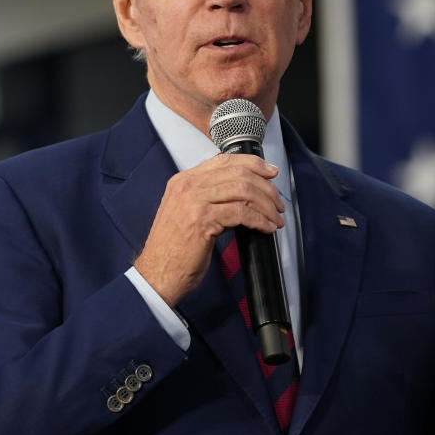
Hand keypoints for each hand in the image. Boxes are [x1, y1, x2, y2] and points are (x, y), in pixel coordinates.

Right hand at [133, 154, 285, 306]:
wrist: (156, 274)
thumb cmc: (174, 250)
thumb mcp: (187, 213)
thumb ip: (209, 197)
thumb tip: (243, 193)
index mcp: (183, 180)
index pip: (224, 160)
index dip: (253, 163)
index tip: (270, 172)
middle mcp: (187, 185)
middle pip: (238, 173)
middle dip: (266, 187)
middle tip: (278, 203)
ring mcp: (193, 201)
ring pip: (243, 190)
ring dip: (266, 204)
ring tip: (276, 217)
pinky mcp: (202, 219)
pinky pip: (241, 212)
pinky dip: (259, 220)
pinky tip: (266, 228)